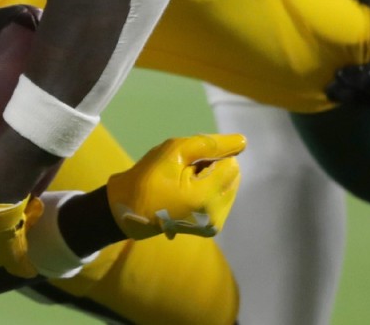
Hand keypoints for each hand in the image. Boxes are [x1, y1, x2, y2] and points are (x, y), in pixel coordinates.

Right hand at [106, 133, 245, 239]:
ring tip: (185, 182)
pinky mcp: (211, 227)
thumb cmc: (146, 178)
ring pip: (228, 186)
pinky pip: (221, 198)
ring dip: (212, 178)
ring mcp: (214, 224)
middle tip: (184, 170)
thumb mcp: (172, 152)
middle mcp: (217, 215)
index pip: (230, 163)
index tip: (187, 160)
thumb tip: (242, 142)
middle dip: (213, 167)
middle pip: (233, 175)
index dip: (210, 155)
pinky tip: (188, 192)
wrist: (128, 209)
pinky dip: (209, 189)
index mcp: (206, 198)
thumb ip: (208, 145)